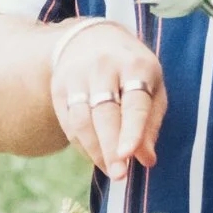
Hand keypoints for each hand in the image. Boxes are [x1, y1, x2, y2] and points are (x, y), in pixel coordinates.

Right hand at [48, 21, 164, 179]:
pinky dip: (81, 143)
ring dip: (94, 150)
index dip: (132, 130)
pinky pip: (68, 122)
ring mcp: (77, 75)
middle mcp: (104, 67)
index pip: (134, 102)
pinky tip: (94, 155)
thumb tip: (147, 159)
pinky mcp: (59, 87)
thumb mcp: (153, 86)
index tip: (129, 155)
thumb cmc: (132, 69)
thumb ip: (151, 123)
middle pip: (104, 113)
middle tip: (119, 175)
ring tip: (109, 170)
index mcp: (135, 65)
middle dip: (111, 147)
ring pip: (81, 120)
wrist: (92, 37)